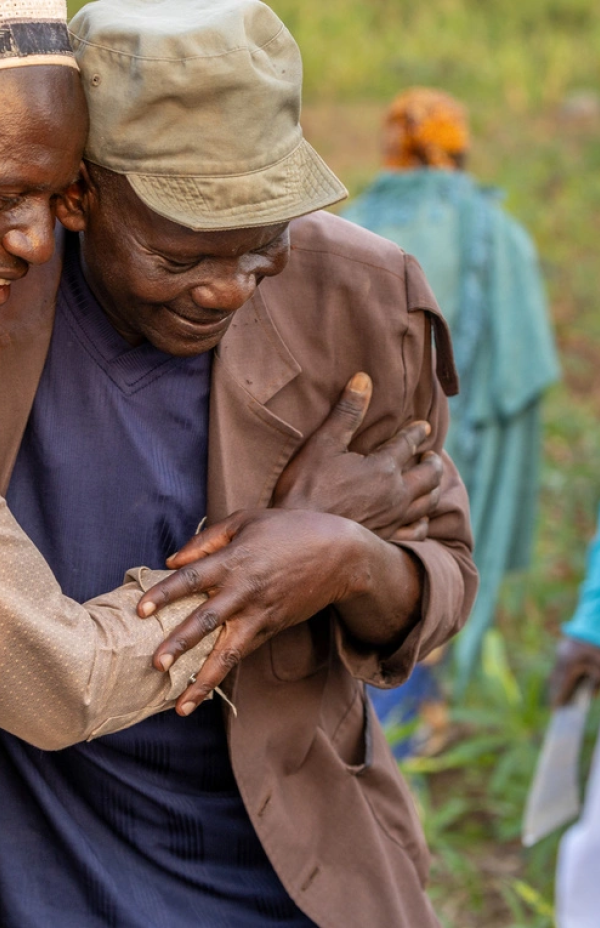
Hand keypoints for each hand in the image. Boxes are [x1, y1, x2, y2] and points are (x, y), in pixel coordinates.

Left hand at [137, 508, 372, 714]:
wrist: (339, 554)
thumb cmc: (287, 529)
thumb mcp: (245, 521)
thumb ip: (206, 540)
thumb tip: (172, 561)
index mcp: (233, 560)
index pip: (191, 579)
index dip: (164, 593)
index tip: (140, 610)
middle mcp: (243, 591)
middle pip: (205, 622)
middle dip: (180, 645)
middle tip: (156, 666)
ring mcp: (259, 614)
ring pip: (227, 653)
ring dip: (203, 680)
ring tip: (181, 707)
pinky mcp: (271, 628)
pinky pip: (242, 653)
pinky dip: (222, 672)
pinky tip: (203, 690)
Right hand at [272, 372, 441, 542]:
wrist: (300, 539)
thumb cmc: (305, 488)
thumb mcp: (323, 444)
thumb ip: (347, 412)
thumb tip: (363, 378)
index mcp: (383, 467)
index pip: (408, 444)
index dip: (417, 432)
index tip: (424, 426)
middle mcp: (396, 494)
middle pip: (430, 475)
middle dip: (434, 461)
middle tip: (432, 455)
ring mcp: (394, 519)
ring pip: (429, 502)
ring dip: (434, 488)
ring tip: (432, 481)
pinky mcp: (387, 539)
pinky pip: (418, 532)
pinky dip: (424, 522)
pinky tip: (421, 518)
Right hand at [548, 636, 599, 706]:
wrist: (595, 621)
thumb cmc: (598, 644)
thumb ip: (597, 682)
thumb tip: (590, 694)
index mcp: (570, 664)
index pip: (562, 685)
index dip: (559, 698)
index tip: (554, 709)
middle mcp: (562, 658)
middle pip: (555, 679)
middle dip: (555, 691)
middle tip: (554, 704)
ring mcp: (562, 650)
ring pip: (557, 670)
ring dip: (558, 682)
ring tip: (558, 693)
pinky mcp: (565, 646)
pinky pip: (561, 663)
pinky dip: (562, 673)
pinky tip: (565, 678)